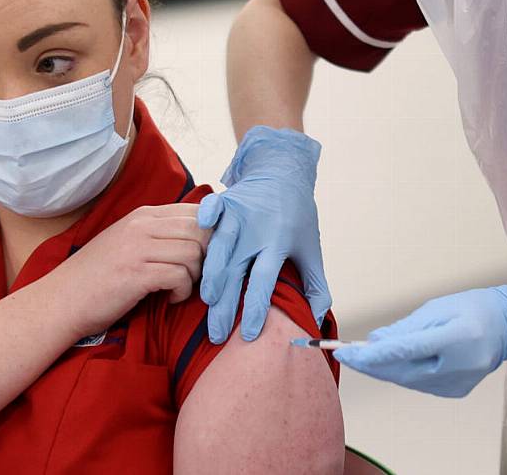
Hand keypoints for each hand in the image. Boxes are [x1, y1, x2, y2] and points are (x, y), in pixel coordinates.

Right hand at [59, 204, 211, 336]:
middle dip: (208, 256)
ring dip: (195, 276)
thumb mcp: (128, 241)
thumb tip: (203, 234)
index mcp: (143, 215)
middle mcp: (141, 225)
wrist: (62, 300)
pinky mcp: (136, 274)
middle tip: (196, 275)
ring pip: (194, 252)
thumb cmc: (99, 276)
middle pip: (201, 229)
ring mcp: (138, 248)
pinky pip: (180, 276)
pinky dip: (183, 291)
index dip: (212, 233)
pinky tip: (170, 298)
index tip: (208, 255)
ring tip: (179, 287)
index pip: (197, 210)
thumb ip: (159, 233)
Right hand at [198, 126, 330, 343]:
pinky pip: (210, 212)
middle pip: (236, 271)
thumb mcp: (310, 250)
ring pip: (218, 248)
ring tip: (204, 301)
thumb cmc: (297, 217)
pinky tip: (191, 241)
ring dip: (210, 275)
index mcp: (278, 243)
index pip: (264, 281)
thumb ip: (315, 286)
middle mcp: (257, 230)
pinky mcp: (224, 201)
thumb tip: (315, 320)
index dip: (256, 307)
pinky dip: (202, 221)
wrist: (284, 173)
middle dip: (225, 305)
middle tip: (216, 334)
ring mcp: (238, 214)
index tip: (250, 333)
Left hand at [333, 282, 506, 397]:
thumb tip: (375, 342)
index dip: (370, 355)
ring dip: (382, 369)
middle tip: (345, 355)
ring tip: (362, 356)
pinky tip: (391, 362)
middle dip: (369, 364)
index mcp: (456, 338)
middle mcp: (458, 366)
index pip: (403, 351)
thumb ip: (404, 328)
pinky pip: (418, 384)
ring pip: (407, 381)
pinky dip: (402, 373)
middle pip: (401, 371)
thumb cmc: (475, 308)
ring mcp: (458, 383)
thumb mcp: (436, 308)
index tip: (345, 353)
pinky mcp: (455, 391)